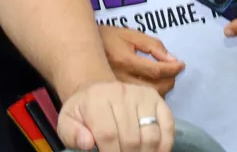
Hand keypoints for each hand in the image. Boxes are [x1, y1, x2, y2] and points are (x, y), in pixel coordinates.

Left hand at [57, 80, 173, 151]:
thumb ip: (72, 134)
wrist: (96, 91)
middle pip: (131, 138)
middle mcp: (120, 92)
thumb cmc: (83, 112)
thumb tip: (87, 143)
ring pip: (150, 135)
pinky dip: (165, 145)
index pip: (108, 134)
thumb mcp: (68, 122)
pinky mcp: (156, 98)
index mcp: (96, 99)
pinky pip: (168, 125)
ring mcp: (140, 95)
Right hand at [98, 26, 184, 96]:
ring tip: (164, 80)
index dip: (172, 68)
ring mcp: (118, 91)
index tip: (181, 64)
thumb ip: (152, 45)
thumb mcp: (130, 34)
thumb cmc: (108, 38)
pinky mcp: (116, 98)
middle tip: (173, 73)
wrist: (81, 47)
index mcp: (125, 60)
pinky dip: (151, 97)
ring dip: (162, 90)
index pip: (155, 70)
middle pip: (154, 88)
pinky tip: (152, 88)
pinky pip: (139, 103)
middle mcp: (122, 78)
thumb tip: (172, 59)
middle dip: (169, 81)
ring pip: (148, 99)